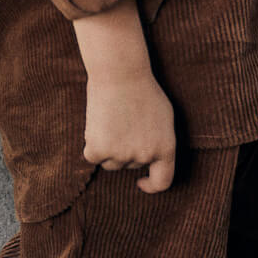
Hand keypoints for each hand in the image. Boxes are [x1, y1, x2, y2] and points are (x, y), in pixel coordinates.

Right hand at [83, 72, 176, 192]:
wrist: (120, 72)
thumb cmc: (143, 89)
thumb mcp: (163, 118)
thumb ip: (158, 142)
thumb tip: (149, 159)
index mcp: (166, 148)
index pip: (163, 181)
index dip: (151, 185)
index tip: (141, 182)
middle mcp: (145, 156)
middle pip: (129, 166)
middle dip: (125, 149)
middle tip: (123, 121)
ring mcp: (121, 155)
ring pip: (110, 163)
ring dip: (107, 148)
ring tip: (111, 120)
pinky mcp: (99, 150)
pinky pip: (92, 156)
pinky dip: (91, 143)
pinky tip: (98, 122)